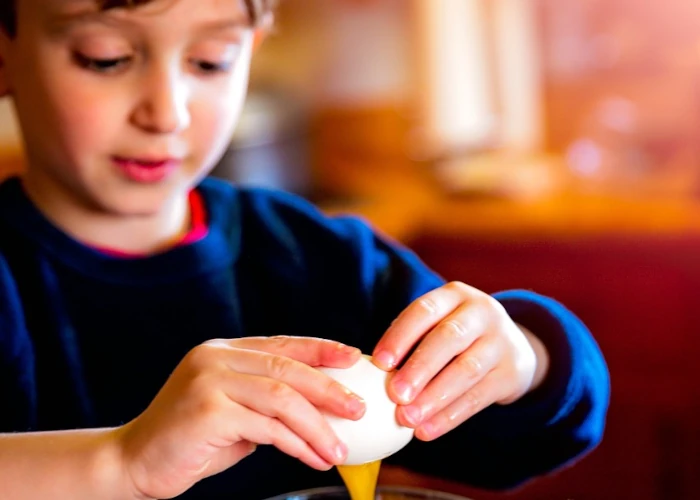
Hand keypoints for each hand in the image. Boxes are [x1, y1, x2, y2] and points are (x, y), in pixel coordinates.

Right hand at [115, 336, 364, 498]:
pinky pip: (267, 427)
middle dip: (330, 389)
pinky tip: (314, 457)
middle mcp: (216, 358)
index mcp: (224, 351)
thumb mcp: (234, 411)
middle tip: (359, 408)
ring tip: (339, 449)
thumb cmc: (190, 440)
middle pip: (288, 368)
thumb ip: (267, 401)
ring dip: (318, 425)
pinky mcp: (208, 411)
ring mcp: (209, 381)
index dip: (322, 349)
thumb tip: (322, 405)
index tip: (354, 358)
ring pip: (282, 397)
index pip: (283, 343)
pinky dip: (297, 443)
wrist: (133, 462)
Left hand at [372, 282, 548, 440]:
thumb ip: (411, 341)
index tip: (379, 363)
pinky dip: (450, 416)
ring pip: (467, 369)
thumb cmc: (457, 337)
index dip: (400, 335)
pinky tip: (428, 430)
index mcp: (455, 295)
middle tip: (395, 395)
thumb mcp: (439, 324)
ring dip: (434, 397)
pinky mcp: (512, 372)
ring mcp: (501, 341)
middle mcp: (482, 312)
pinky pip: (479, 396)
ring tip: (408, 419)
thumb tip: (373, 373)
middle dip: (419, 368)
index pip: (425, 310)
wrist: (513, 347)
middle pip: (449, 338)